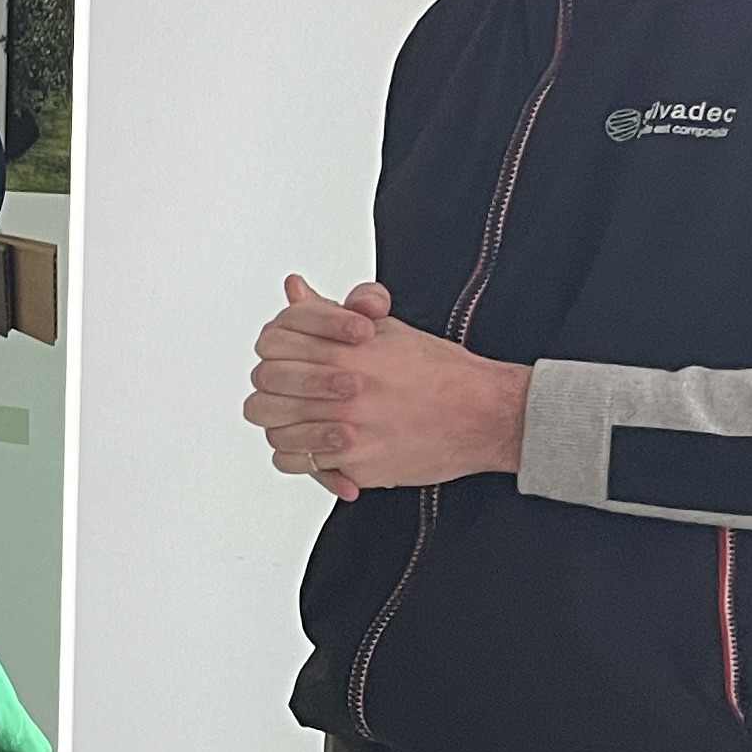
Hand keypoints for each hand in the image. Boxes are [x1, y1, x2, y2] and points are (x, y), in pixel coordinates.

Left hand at [244, 274, 527, 496]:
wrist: (485, 413)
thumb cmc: (440, 371)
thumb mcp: (386, 327)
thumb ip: (331, 311)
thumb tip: (295, 289)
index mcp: (345, 348)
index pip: (273, 344)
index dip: (274, 350)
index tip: (287, 358)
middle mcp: (342, 387)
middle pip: (266, 385)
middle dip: (273, 386)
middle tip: (286, 392)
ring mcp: (346, 427)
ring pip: (274, 427)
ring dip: (281, 422)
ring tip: (298, 420)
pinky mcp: (354, 461)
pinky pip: (298, 462)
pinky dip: (298, 457)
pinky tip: (311, 447)